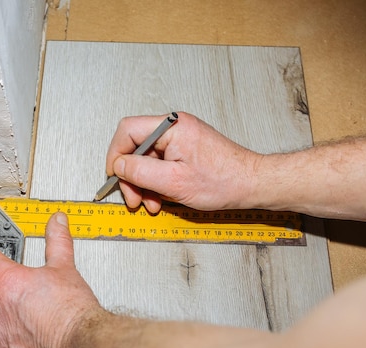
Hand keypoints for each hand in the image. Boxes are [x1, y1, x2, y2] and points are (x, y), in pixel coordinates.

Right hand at [106, 112, 261, 212]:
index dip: (115, 154)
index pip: (127, 130)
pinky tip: (161, 197)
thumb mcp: (174, 181)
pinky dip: (157, 182)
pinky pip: (161, 164)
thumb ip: (141, 171)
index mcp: (171, 127)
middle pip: (136, 148)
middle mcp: (175, 127)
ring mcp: (180, 138)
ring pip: (147, 159)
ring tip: (151, 202)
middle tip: (134, 198)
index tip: (114, 175)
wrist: (251, 184)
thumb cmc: (223, 181)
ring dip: (144, 184)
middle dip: (131, 176)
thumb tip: (119, 165)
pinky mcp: (185, 150)